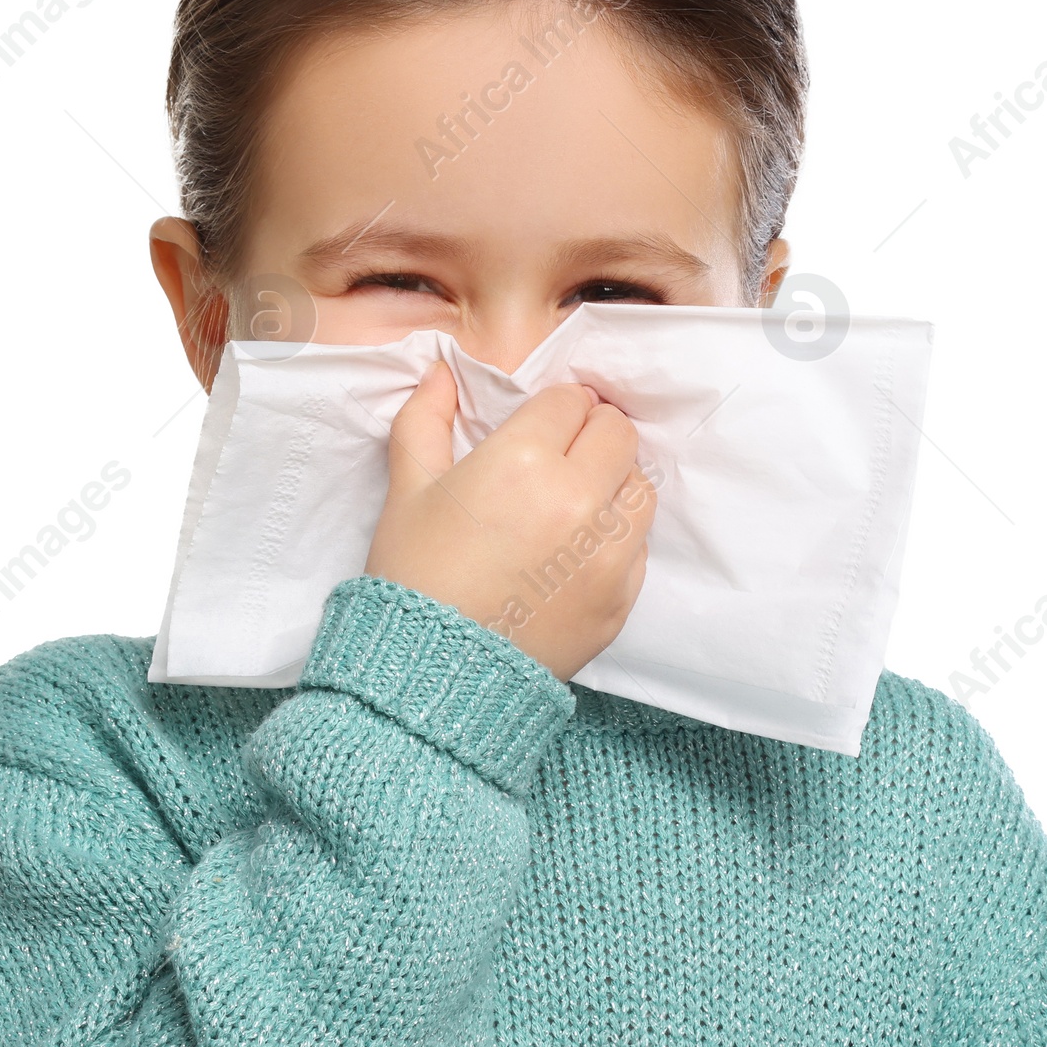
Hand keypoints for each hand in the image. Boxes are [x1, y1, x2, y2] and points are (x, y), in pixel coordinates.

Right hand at [365, 361, 656, 679]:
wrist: (435, 674)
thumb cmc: (415, 576)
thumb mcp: (407, 490)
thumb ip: (423, 419)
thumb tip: (441, 372)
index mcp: (523, 461)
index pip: (572, 402)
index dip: (555, 409)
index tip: (540, 427)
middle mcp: (578, 499)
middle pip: (617, 433)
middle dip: (591, 435)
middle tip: (560, 457)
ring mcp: (608, 552)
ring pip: (639, 486)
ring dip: (612, 482)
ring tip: (572, 503)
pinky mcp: (622, 596)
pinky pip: (639, 544)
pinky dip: (615, 538)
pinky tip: (574, 552)